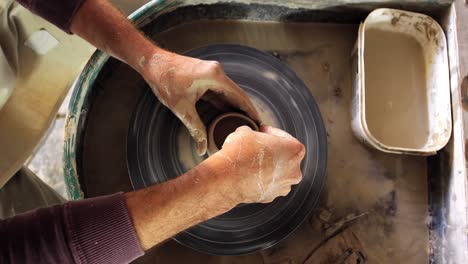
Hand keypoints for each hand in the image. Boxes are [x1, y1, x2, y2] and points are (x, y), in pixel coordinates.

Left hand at [140, 51, 259, 154]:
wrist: (152, 62)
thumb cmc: (165, 81)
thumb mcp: (182, 108)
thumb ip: (195, 128)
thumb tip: (201, 148)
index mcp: (216, 76)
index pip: (240, 97)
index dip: (251, 111)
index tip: (260, 124)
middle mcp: (218, 72)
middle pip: (237, 95)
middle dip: (245, 112)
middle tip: (254, 128)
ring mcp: (212, 73)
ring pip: (228, 94)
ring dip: (235, 108)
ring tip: (243, 125)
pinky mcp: (206, 76)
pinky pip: (220, 92)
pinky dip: (224, 104)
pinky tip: (228, 116)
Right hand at [212, 125, 304, 203]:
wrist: (227, 178)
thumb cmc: (240, 153)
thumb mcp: (245, 131)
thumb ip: (254, 132)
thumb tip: (249, 135)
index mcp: (295, 150)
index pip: (284, 137)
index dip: (270, 133)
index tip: (260, 132)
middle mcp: (294, 171)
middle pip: (284, 157)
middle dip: (271, 152)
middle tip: (256, 147)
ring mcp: (284, 186)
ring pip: (277, 173)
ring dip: (267, 167)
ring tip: (250, 161)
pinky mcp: (271, 197)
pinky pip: (267, 185)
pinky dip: (260, 179)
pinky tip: (247, 174)